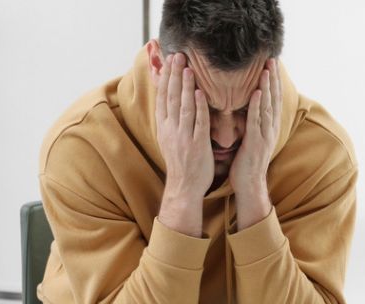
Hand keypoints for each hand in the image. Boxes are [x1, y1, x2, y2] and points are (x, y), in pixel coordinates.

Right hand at [156, 52, 212, 199]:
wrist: (184, 187)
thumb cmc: (180, 162)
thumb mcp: (169, 138)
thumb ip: (171, 119)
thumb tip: (171, 100)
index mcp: (164, 127)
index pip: (163, 98)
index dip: (165, 78)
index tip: (168, 61)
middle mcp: (171, 130)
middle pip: (172, 98)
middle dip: (174, 76)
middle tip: (178, 56)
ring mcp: (183, 137)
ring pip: (184, 107)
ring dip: (186, 87)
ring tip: (188, 68)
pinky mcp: (197, 145)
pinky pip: (198, 123)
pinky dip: (200, 107)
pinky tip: (201, 93)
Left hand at [230, 58, 281, 196]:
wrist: (249, 184)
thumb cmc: (247, 161)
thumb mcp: (252, 138)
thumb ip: (252, 122)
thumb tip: (248, 107)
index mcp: (269, 126)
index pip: (272, 99)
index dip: (273, 82)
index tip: (272, 64)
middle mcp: (270, 128)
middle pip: (273, 99)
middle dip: (274, 79)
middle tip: (273, 59)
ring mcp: (264, 135)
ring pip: (267, 106)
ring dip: (267, 87)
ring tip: (267, 69)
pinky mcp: (255, 142)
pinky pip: (256, 121)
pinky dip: (256, 105)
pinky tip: (256, 92)